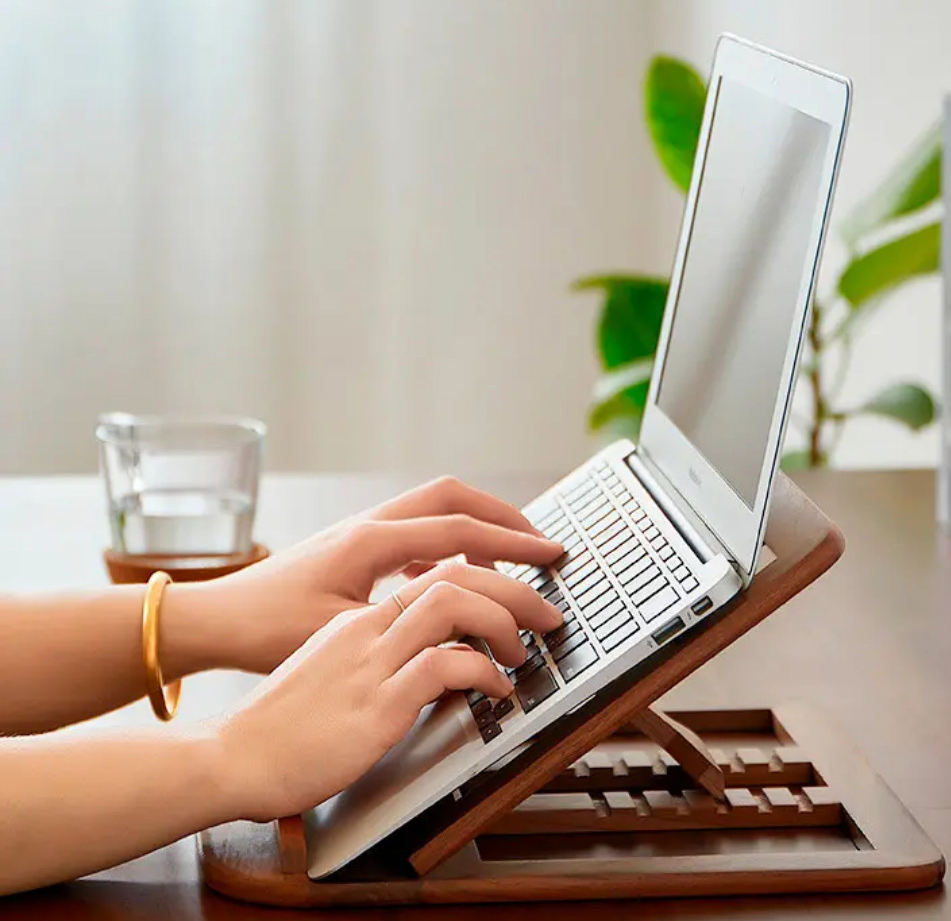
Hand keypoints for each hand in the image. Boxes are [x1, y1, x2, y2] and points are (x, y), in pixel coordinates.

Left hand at [170, 477, 562, 676]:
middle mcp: (371, 524)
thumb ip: (403, 626)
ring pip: (435, 508)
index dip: (513, 543)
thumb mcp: (341, 635)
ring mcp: (362, 529)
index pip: (460, 530)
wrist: (217, 618)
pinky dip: (450, 540)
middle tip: (540, 542)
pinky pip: (417, 528)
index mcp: (373, 542)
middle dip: (504, 516)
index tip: (551, 554)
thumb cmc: (268, 630)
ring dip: (477, 523)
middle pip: (454, 498)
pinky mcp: (355, 544)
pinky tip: (455, 573)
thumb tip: (461, 633)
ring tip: (510, 554)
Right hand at [214, 560, 563, 821]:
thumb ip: (378, 658)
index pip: (435, 573)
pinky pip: (444, 666)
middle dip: (512, 586)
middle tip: (546, 612)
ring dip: (502, 619)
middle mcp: (367, 628)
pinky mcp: (375, 704)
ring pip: (451, 603)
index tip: (517, 591)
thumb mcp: (335, 675)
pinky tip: (496, 690)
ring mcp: (370, 662)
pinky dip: (483, 672)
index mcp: (359, 620)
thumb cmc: (284, 726)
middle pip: (453, 573)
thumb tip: (433, 659)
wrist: (233, 758)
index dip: (486, 575)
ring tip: (522, 649)